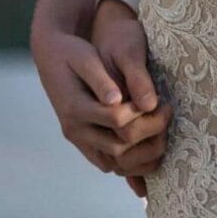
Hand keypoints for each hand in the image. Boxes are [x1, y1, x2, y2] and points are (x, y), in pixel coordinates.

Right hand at [30, 24, 166, 184]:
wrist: (50, 59)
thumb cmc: (71, 53)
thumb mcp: (86, 58)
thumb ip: (101, 79)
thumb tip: (117, 99)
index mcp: (75, 108)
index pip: (116, 120)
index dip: (142, 113)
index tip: (160, 100)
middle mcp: (74, 130)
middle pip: (118, 147)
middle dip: (148, 133)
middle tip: (166, 114)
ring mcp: (78, 140)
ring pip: (114, 164)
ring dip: (142, 156)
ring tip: (162, 133)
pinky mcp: (84, 143)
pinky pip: (108, 164)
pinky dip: (130, 163)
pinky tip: (148, 148)